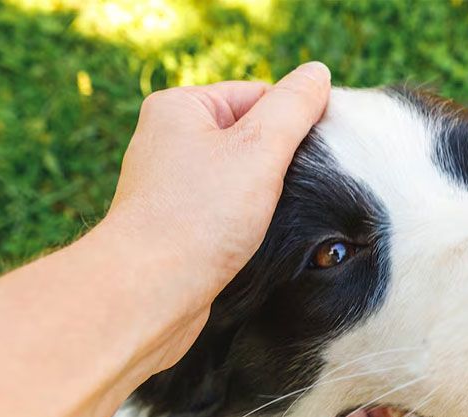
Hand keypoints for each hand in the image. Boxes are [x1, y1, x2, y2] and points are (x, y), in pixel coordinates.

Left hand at [103, 62, 330, 300]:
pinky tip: (255, 239)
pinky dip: (245, 222)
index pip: (259, 95)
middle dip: (279, 163)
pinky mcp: (176, 224)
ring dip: (265, 196)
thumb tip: (318, 73)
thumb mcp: (259, 149)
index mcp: (180, 107)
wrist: (149, 292)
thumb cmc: (198, 217)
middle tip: (296, 191)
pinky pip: (224, 210)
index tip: (318, 157)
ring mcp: (170, 184)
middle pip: (250, 137)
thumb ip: (294, 107)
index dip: (294, 124)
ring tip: (272, 217)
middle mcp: (168, 140)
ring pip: (240, 177)